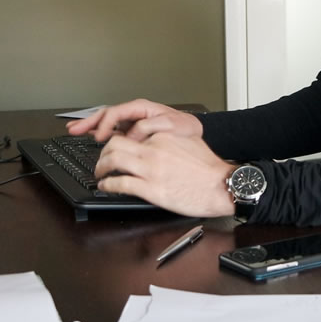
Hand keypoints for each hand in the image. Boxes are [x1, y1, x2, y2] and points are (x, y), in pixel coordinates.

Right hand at [66, 98, 202, 142]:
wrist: (195, 134)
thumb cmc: (186, 128)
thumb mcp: (171, 125)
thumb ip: (150, 127)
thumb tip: (131, 134)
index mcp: (142, 108)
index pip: (116, 113)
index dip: (105, 124)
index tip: (99, 137)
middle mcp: (135, 113)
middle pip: (107, 115)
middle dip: (89, 122)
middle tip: (73, 129)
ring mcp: (133, 122)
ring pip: (107, 122)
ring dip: (91, 126)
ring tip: (74, 130)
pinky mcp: (134, 131)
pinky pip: (114, 130)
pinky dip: (101, 132)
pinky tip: (91, 136)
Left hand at [93, 132, 235, 217]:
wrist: (220, 185)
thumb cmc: (208, 168)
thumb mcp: (188, 141)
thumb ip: (168, 139)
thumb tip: (156, 141)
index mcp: (162, 137)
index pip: (130, 132)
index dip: (117, 139)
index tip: (113, 146)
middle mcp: (153, 150)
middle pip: (114, 144)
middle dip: (103, 153)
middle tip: (102, 160)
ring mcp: (150, 170)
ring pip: (112, 161)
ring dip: (101, 168)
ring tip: (100, 173)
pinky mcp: (150, 189)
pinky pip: (119, 184)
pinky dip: (108, 185)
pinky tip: (107, 186)